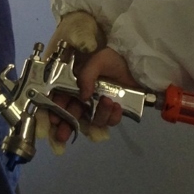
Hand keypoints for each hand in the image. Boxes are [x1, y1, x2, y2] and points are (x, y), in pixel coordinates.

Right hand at [41, 11, 108, 151]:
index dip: (55, 109)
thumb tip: (83, 96)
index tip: (53, 118)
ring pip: (92, 120)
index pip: (61, 98)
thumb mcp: (99, 59)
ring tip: (107, 102)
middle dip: (67, 126)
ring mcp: (99, 105)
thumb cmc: (115, 59)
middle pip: (72, 115)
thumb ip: (87, 75)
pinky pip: (110, 121)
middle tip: (62, 135)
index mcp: (76, 83)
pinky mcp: (113, 111)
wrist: (139, 63)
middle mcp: (85, 96)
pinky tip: (117, 106)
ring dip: (98, 114)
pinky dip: (112, 117)